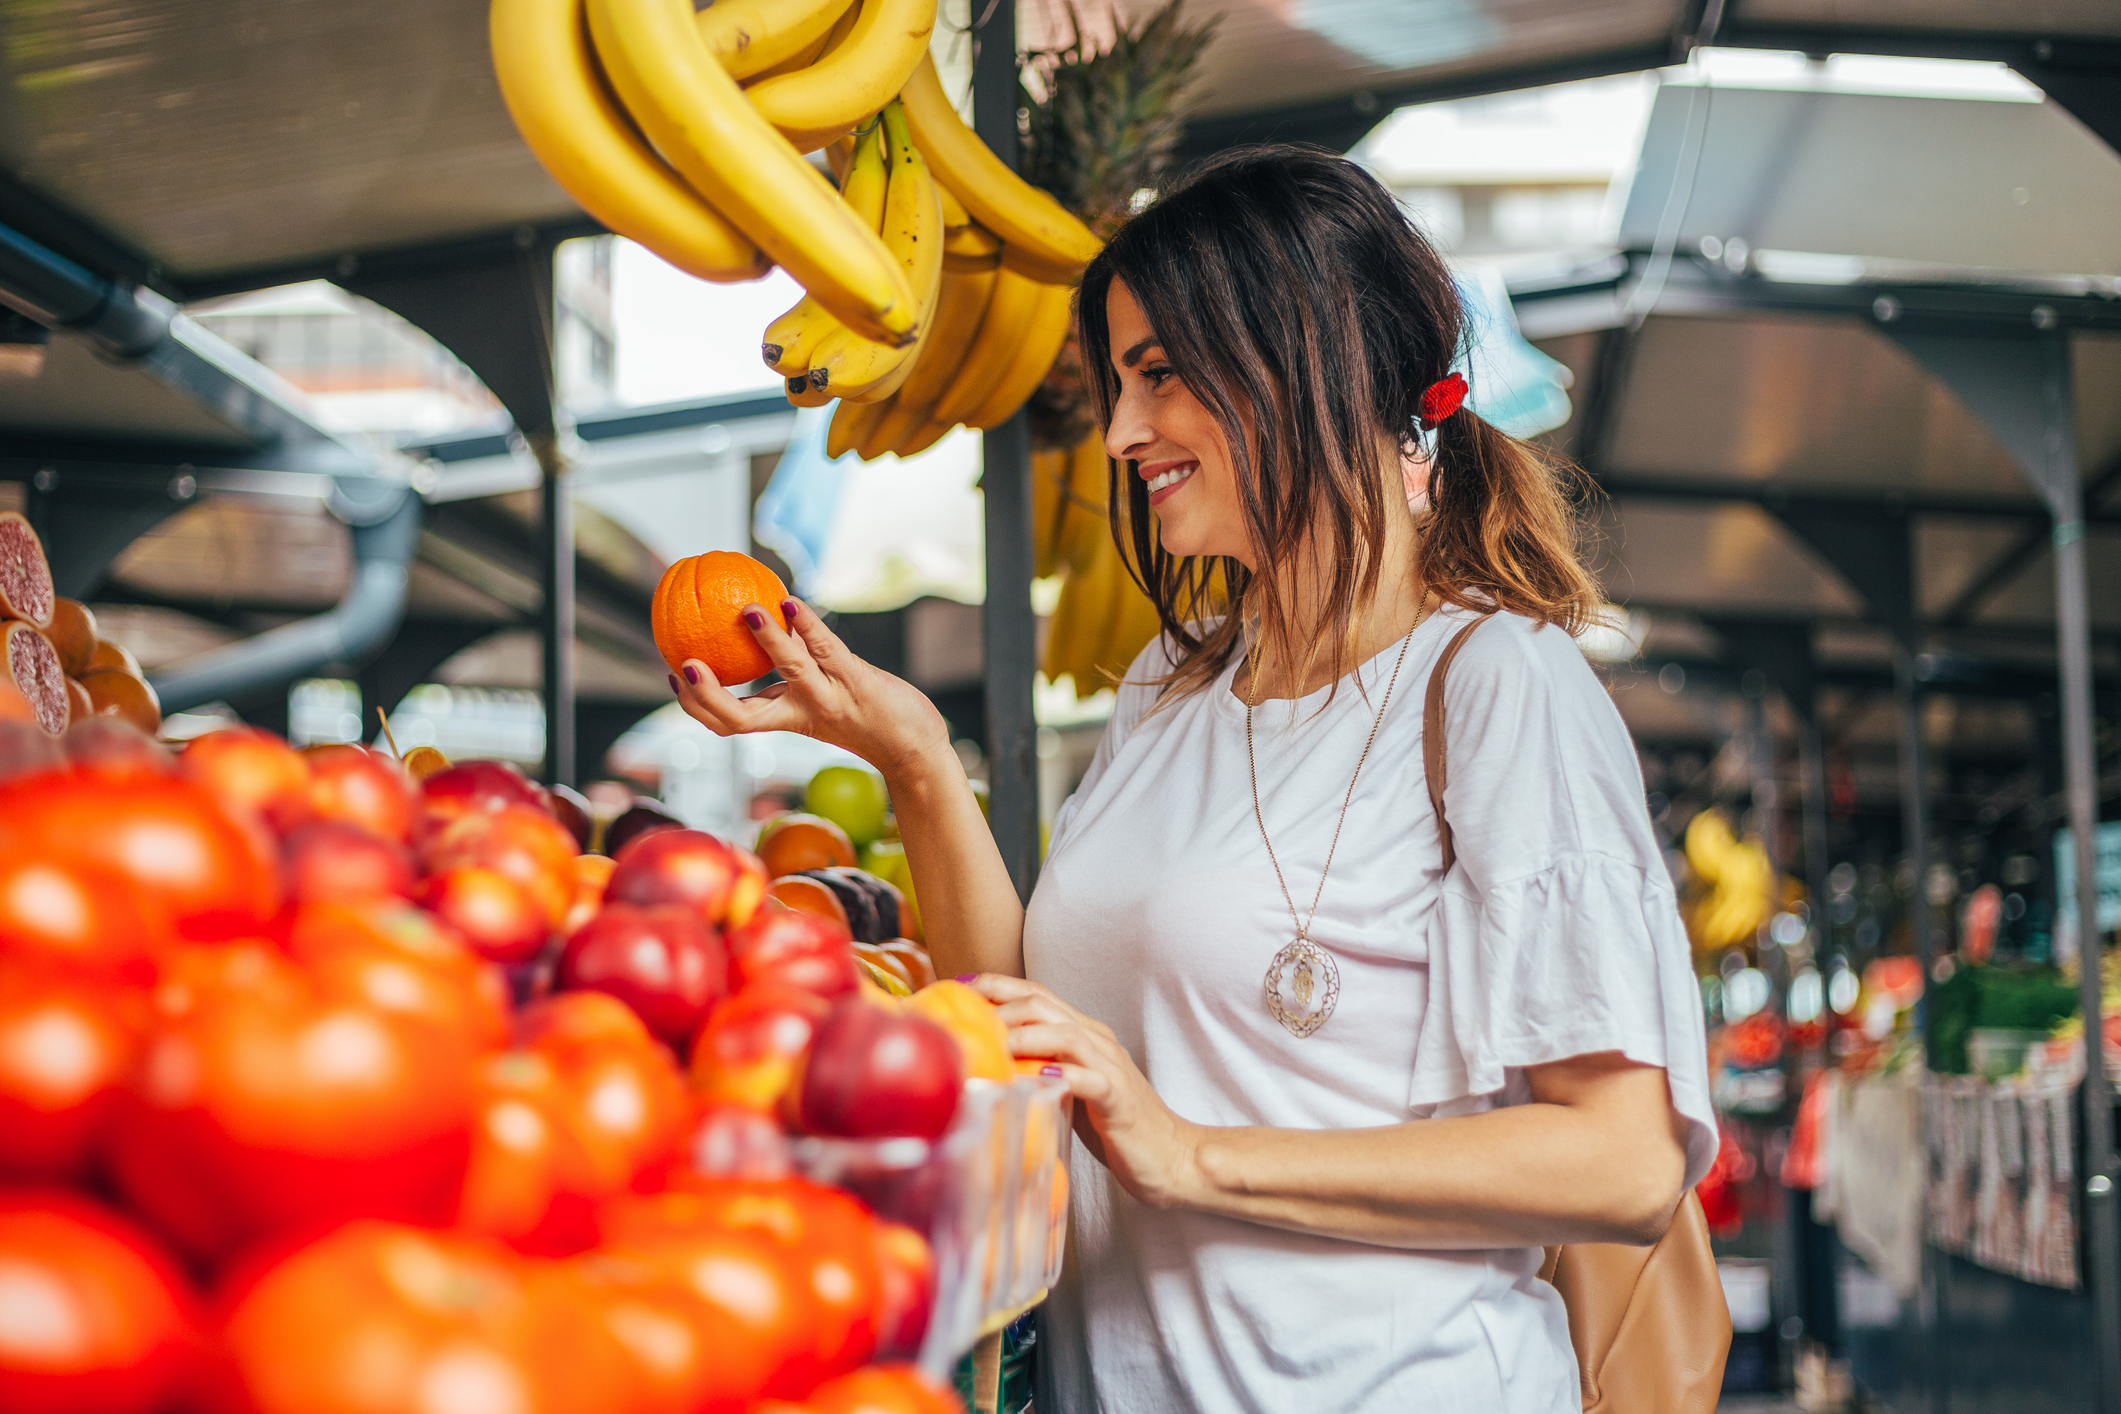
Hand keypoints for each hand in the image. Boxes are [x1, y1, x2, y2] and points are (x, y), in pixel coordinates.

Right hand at [669, 596, 952, 779]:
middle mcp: (801, 712)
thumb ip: (793, 668)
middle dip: (707, 697)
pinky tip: (791, 602)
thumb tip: (760, 619)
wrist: (914, 746)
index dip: (695, 705)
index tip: (672, 675)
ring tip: (749, 611)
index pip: (728, 721)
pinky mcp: (857, 680)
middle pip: (741, 716)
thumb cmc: (865, 717)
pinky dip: (808, 624)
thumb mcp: (819, 695)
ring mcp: (830, 696)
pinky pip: (828, 648)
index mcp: (785, 718)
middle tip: (682, 664)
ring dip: (769, 641)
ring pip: (791, 670)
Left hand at [967, 974, 1200, 1209]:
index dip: (997, 986)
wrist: (1172, 1157)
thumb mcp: (1071, 1092)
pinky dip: (1062, 1075)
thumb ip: (1042, 1072)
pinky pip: (1090, 1079)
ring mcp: (1111, 1067)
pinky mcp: (1119, 1100)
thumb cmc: (1115, 1128)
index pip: (1037, 995)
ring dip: (1024, 1035)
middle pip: (1044, 1004)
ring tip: (991, 1043)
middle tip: (962, 1019)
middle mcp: (1098, 1041)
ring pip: (1065, 1034)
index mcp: (1085, 1034)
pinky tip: (1037, 1079)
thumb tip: (990, 1068)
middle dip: (1000, 1006)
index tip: (958, 987)